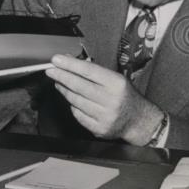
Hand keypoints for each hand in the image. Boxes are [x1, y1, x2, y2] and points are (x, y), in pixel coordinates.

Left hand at [45, 54, 162, 145]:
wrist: (138, 120)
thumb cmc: (122, 95)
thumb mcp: (113, 78)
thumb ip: (91, 70)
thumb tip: (67, 59)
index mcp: (116, 84)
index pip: (88, 71)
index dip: (70, 64)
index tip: (56, 59)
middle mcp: (112, 100)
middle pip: (79, 86)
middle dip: (61, 76)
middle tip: (50, 70)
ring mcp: (105, 116)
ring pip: (75, 101)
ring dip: (64, 90)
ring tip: (59, 83)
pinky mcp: (99, 129)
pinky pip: (77, 114)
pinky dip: (72, 105)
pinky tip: (72, 99)